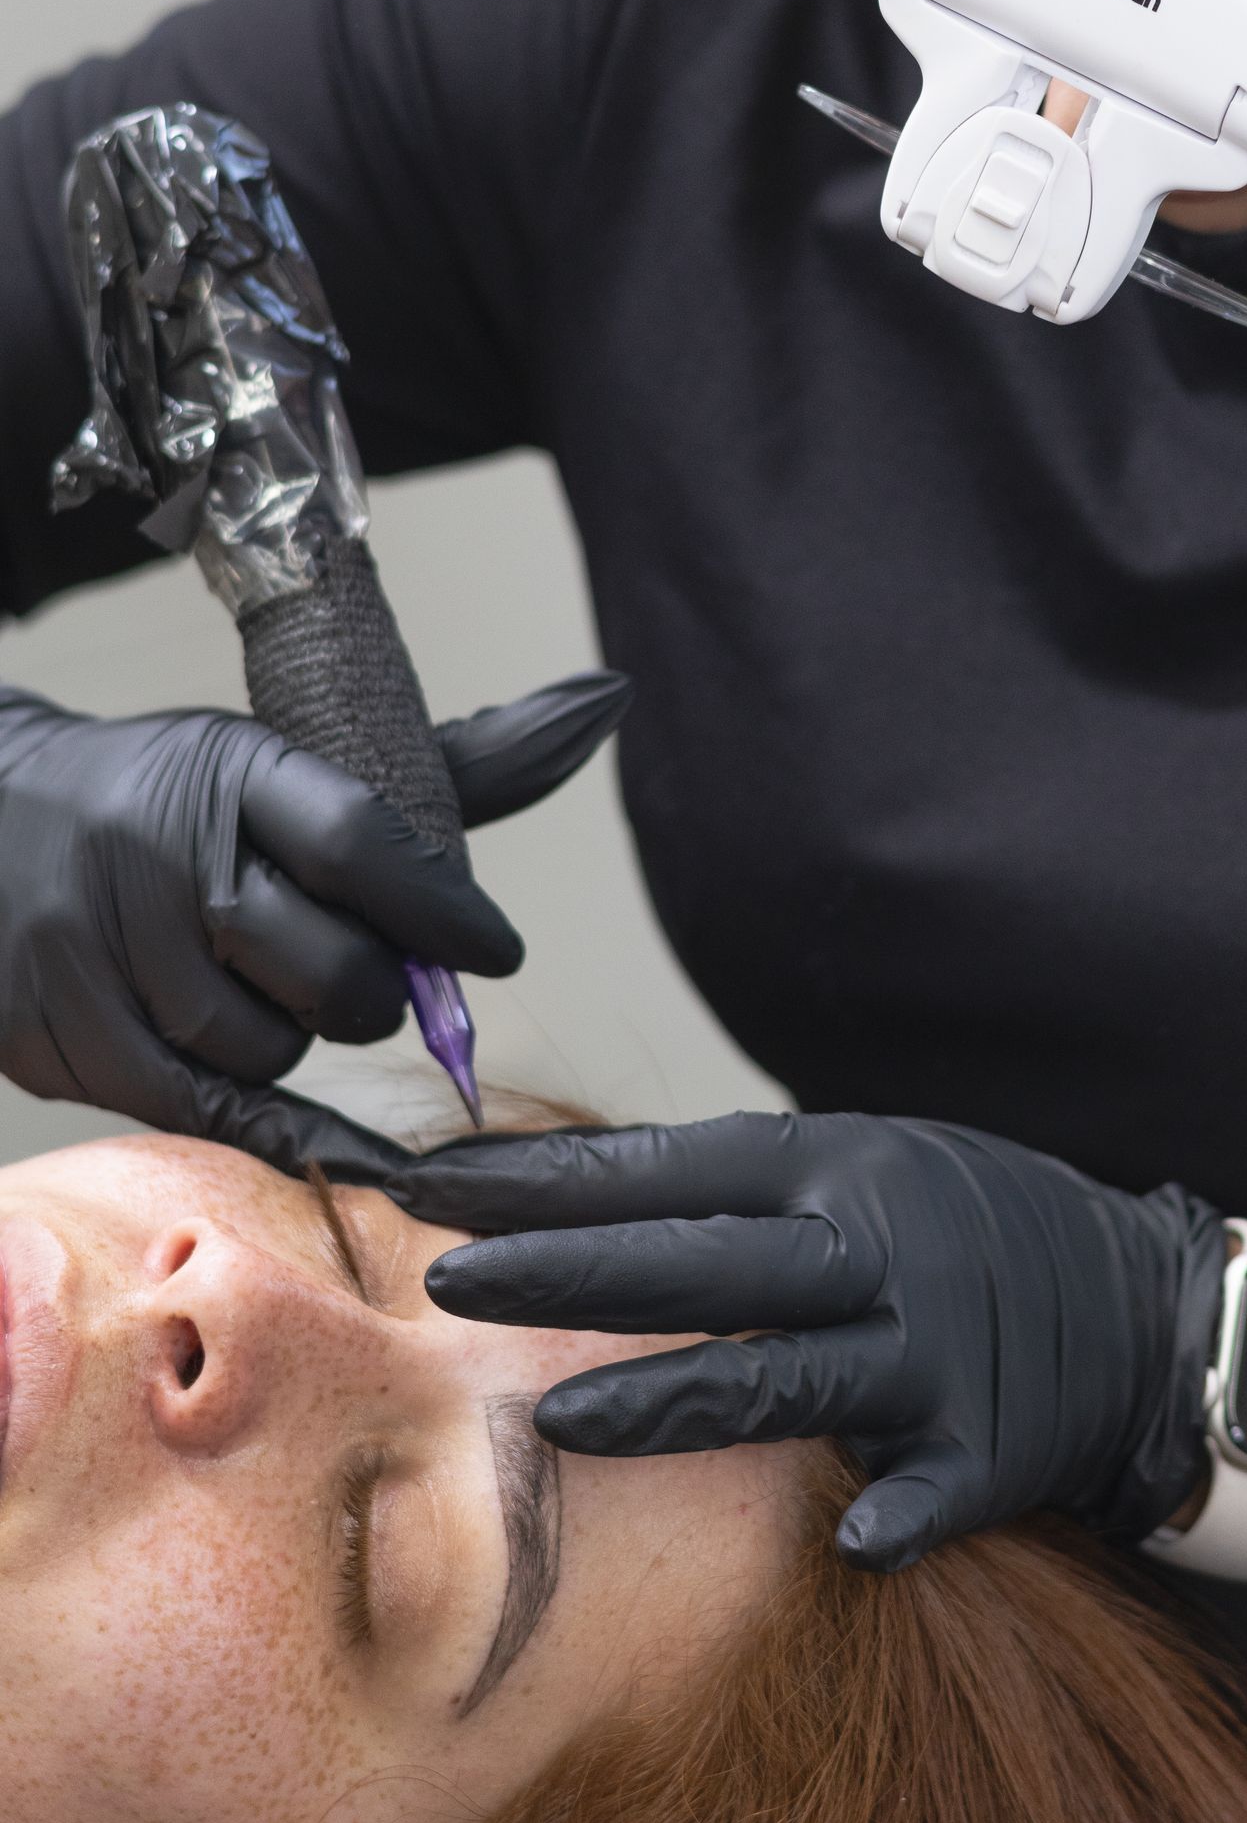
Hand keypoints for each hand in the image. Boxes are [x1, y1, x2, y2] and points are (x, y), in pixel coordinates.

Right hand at [0, 668, 630, 1176]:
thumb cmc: (170, 800)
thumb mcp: (282, 764)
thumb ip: (436, 775)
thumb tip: (601, 705)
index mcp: (230, 771)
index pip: (363, 844)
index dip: (446, 914)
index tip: (496, 950)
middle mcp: (163, 856)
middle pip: (335, 971)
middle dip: (376, 991)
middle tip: (364, 976)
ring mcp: (105, 953)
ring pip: (276, 1047)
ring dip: (300, 1038)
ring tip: (266, 992)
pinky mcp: (68, 1039)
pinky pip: (209, 1106)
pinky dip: (274, 1117)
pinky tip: (311, 1113)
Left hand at [399, 1107, 1224, 1571]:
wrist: (1143, 1303)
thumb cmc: (961, 1231)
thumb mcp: (860, 1168)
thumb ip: (735, 1191)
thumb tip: (557, 1195)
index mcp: (838, 1165)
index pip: (667, 1166)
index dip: (547, 1178)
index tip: (428, 1185)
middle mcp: (881, 1247)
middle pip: (707, 1261)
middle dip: (572, 1270)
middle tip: (448, 1281)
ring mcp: (937, 1349)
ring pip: (790, 1374)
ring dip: (677, 1396)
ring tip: (559, 1420)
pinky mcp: (993, 1446)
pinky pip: (931, 1488)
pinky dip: (894, 1514)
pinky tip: (849, 1542)